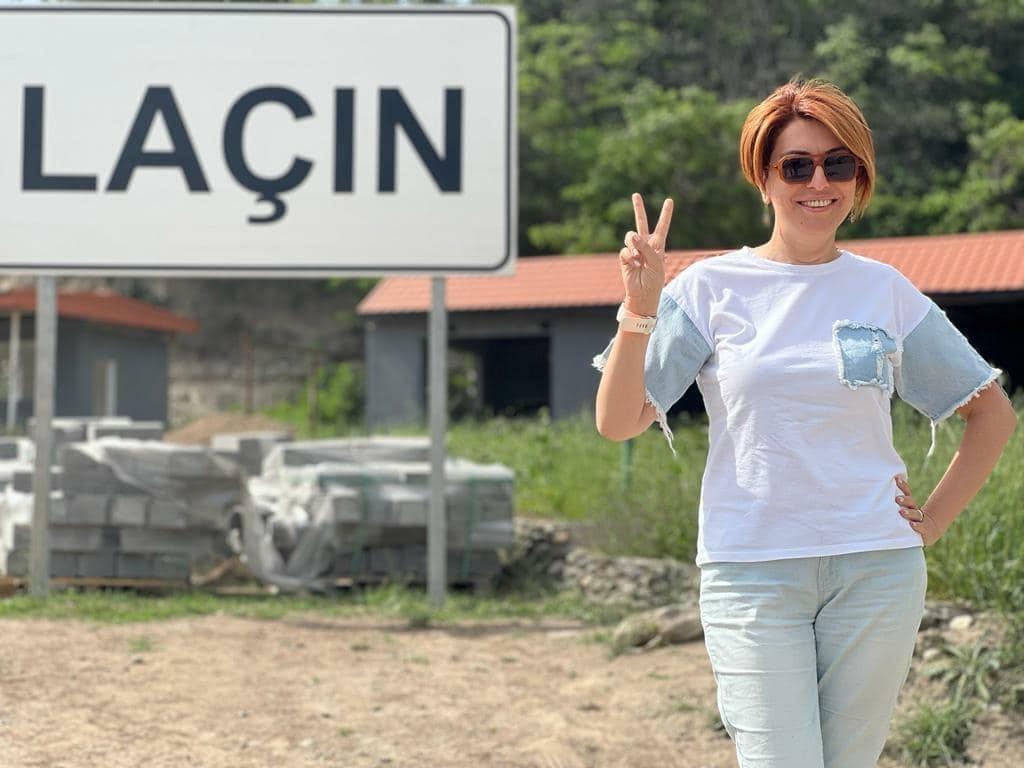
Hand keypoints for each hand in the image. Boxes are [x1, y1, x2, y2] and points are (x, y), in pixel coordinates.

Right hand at [619, 193, 672, 315]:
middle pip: (641, 223)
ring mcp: (633, 250)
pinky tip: (633, 266)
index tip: (669, 201)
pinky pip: (625, 251)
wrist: (642, 295)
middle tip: (635, 195)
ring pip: (630, 236)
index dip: (666, 214)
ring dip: (633, 243)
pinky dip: (629, 258)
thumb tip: (632, 236)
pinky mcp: (624, 257)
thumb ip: (646, 247)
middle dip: (638, 209)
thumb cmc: (654, 281)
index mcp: (658, 245)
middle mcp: (645, 245)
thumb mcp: (656, 263)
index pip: (662, 227)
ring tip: (637, 257)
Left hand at [895, 474, 941, 546]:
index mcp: (909, 504)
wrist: (929, 530)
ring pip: (915, 514)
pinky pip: (921, 527)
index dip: (903, 486)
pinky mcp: (924, 529)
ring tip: (902, 512)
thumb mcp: (902, 511)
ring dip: (909, 513)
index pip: (906, 493)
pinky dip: (917, 526)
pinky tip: (912, 525)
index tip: (897, 479)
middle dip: (904, 500)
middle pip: (910, 502)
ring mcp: (920, 519)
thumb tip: (877, 491)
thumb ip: (893, 503)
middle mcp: (914, 510)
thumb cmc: (909, 519)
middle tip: (897, 498)